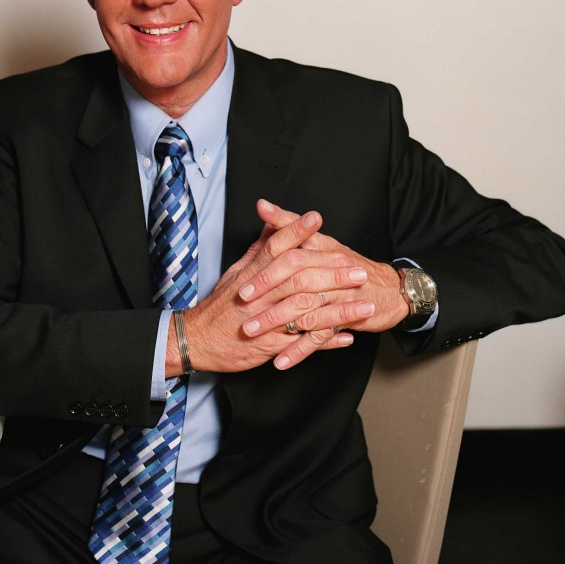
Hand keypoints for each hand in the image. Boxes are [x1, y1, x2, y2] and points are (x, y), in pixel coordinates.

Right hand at [169, 209, 353, 374]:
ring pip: (307, 311)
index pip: (275, 246)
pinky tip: (348, 336)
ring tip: (366, 305)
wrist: (198, 339)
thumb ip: (259, 247)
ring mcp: (266, 319)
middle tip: (359, 270)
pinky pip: (303, 342)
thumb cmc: (221, 305)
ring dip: (340, 310)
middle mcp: (261, 294)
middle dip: (333, 273)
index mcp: (252, 273)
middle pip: (300, 278)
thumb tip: (271, 220)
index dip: (296, 231)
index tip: (317, 218)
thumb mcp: (237, 271)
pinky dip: (327, 340)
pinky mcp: (270, 344)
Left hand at [237, 201, 408, 368]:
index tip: (242, 282)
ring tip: (252, 332)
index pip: (291, 252)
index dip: (266, 267)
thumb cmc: (349, 265)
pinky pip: (321, 336)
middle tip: (241, 304)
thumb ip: (290, 225)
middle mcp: (331, 269)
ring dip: (276, 322)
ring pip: (305, 308)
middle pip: (296, 279)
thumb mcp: (320, 241)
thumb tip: (263, 207)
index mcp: (322, 249)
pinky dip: (299, 350)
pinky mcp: (349, 318)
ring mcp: (340, 295)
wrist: (390, 290)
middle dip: (267, 292)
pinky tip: (280, 361)